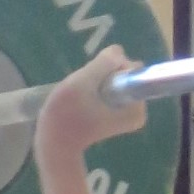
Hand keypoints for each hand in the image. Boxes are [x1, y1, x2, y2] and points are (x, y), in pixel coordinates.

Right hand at [34, 45, 146, 163]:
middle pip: (123, 72)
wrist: (56, 142)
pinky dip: (96, 87)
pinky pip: (109, 85)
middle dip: (103, 75)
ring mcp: (128, 111)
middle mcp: (137, 110)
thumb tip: (120, 51)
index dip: (110, 68)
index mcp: (136, 108)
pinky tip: (84, 98)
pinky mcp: (118, 111)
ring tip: (83, 96)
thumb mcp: (83, 82)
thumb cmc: (66, 114)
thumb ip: (104, 63)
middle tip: (85, 91)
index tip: (93, 82)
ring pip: (114, 77)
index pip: (130, 69)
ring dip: (97, 81)